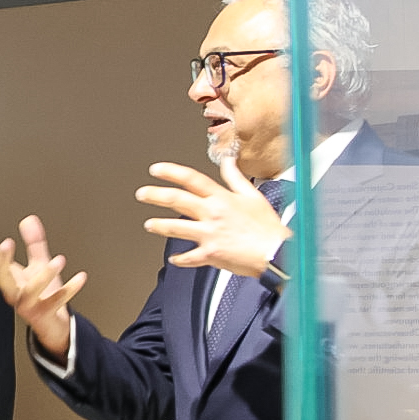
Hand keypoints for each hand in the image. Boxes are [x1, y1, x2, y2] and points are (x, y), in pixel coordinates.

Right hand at [0, 214, 85, 360]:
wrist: (52, 325)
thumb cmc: (42, 295)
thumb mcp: (37, 264)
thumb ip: (33, 242)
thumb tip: (29, 220)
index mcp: (11, 281)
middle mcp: (16, 293)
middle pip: (3, 279)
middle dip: (2, 262)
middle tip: (6, 244)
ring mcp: (29, 305)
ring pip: (31, 292)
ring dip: (43, 276)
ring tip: (58, 260)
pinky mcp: (46, 313)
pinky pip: (57, 301)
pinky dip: (70, 289)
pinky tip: (81, 277)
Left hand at [137, 158, 289, 276]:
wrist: (276, 252)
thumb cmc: (268, 226)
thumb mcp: (253, 195)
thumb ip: (235, 178)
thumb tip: (227, 160)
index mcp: (222, 198)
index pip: (192, 179)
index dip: (171, 172)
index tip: (156, 170)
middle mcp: (213, 214)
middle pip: (178, 200)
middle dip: (156, 195)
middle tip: (142, 193)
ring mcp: (210, 234)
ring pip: (176, 228)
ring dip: (160, 225)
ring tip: (149, 224)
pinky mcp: (211, 255)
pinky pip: (190, 257)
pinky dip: (181, 259)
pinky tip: (175, 259)